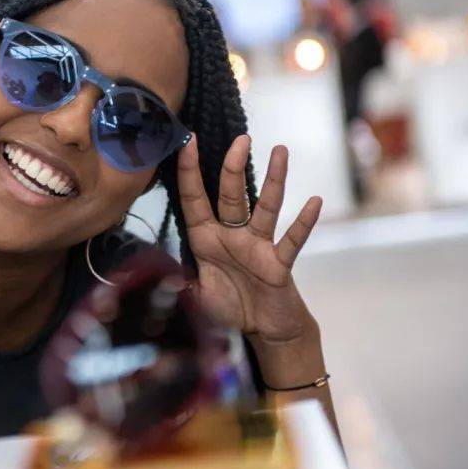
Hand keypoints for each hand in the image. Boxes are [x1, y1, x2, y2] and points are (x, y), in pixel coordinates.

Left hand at [177, 134, 321, 345]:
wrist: (262, 330)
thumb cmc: (227, 308)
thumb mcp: (193, 296)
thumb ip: (175, 283)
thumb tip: (152, 277)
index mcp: (205, 239)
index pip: (195, 199)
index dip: (190, 172)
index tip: (188, 141)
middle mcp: (231, 236)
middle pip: (231, 195)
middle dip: (232, 166)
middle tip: (240, 137)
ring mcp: (257, 246)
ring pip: (266, 207)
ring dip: (274, 180)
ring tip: (280, 151)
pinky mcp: (278, 264)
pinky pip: (292, 240)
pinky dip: (304, 222)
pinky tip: (315, 201)